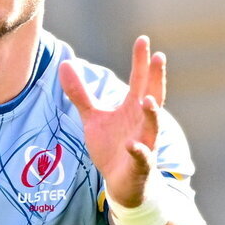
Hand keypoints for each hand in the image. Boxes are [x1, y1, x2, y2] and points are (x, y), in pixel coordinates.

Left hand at [59, 36, 164, 206]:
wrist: (123, 184)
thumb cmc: (113, 147)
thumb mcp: (94, 118)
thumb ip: (81, 93)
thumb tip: (65, 64)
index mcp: (133, 108)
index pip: (140, 80)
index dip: (141, 61)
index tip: (143, 39)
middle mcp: (143, 122)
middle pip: (153, 96)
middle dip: (156, 78)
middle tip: (159, 56)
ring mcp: (145, 143)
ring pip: (153, 126)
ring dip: (152, 113)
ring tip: (147, 100)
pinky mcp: (140, 165)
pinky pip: (142, 157)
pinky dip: (138, 151)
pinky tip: (131, 145)